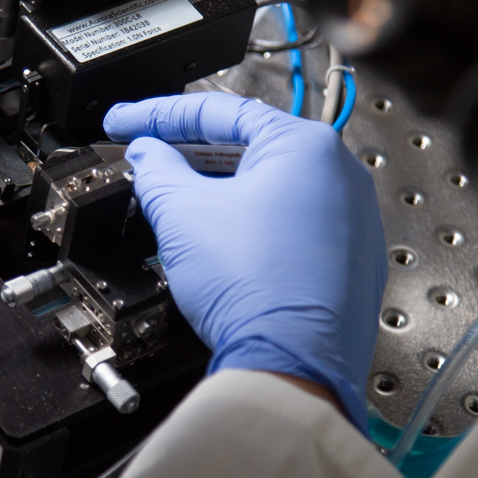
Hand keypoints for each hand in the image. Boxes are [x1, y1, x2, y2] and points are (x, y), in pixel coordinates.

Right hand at [103, 92, 387, 424]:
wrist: (291, 365)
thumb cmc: (254, 289)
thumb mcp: (181, 214)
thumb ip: (156, 170)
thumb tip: (147, 157)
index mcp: (306, 146)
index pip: (218, 112)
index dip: (158, 115)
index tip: (126, 122)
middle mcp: (340, 175)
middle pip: (247, 146)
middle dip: (189, 153)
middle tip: (145, 157)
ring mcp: (351, 220)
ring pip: (269, 186)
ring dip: (217, 188)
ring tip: (172, 198)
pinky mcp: (348, 260)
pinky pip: (290, 222)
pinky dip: (248, 220)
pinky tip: (214, 235)